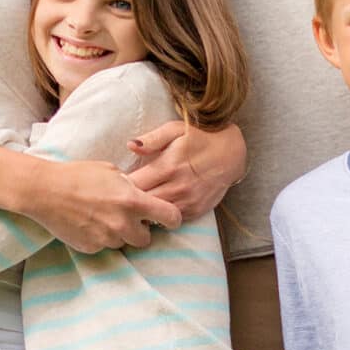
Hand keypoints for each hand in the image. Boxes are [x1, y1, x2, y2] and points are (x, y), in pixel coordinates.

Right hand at [22, 156, 178, 252]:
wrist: (45, 191)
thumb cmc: (77, 175)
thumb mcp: (111, 172)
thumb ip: (130, 187)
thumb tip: (140, 194)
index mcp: (133, 201)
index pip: (170, 217)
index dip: (172, 218)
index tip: (167, 218)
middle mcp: (123, 224)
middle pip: (146, 239)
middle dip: (140, 230)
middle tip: (127, 218)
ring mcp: (107, 238)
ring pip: (124, 243)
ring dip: (119, 234)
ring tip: (101, 218)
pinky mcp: (91, 248)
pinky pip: (103, 246)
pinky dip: (99, 238)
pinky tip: (87, 223)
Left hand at [128, 121, 246, 220]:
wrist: (232, 153)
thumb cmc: (200, 137)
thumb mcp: (176, 129)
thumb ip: (152, 138)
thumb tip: (130, 145)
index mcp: (168, 166)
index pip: (134, 185)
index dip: (121, 186)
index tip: (116, 183)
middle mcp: (177, 187)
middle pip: (141, 203)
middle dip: (129, 201)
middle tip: (121, 196)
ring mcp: (187, 202)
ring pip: (155, 215)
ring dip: (143, 210)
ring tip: (136, 202)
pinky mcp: (195, 211)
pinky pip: (171, 220)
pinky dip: (160, 215)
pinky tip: (154, 207)